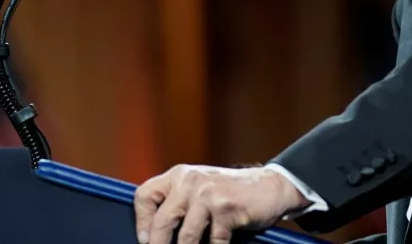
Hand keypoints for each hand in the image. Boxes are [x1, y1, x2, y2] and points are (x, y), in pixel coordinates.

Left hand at [134, 164, 310, 243]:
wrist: (270, 186)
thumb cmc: (231, 192)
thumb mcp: (200, 188)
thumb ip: (178, 201)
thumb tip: (153, 234)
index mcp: (179, 175)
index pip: (144, 196)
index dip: (141, 222)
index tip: (145, 240)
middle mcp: (190, 181)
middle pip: (162, 221)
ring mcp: (209, 194)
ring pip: (186, 237)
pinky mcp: (226, 208)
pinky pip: (212, 242)